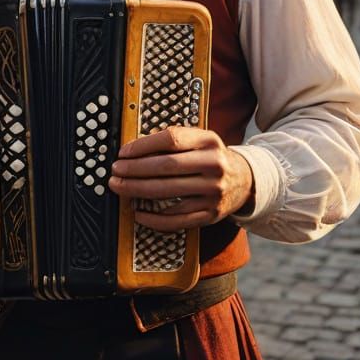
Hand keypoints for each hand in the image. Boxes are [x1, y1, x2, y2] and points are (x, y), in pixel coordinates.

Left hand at [108, 127, 254, 231]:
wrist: (245, 180)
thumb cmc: (210, 157)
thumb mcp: (200, 140)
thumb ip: (173, 140)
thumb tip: (133, 150)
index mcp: (209, 141)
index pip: (171, 139)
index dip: (143, 146)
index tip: (123, 152)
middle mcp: (214, 165)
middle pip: (166, 167)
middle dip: (135, 170)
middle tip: (115, 171)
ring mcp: (213, 192)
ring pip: (168, 192)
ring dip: (138, 191)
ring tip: (120, 188)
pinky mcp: (210, 214)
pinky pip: (176, 219)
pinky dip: (153, 218)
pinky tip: (138, 212)